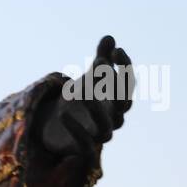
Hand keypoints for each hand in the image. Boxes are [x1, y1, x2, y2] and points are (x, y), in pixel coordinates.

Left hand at [35, 36, 133, 161]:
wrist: (58, 127)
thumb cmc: (80, 100)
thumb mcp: (89, 78)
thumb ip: (101, 59)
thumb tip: (110, 37)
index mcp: (118, 102)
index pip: (129, 85)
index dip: (125, 67)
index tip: (115, 50)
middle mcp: (114, 120)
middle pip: (123, 105)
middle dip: (113, 84)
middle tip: (99, 63)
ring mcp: (99, 136)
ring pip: (106, 126)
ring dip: (94, 106)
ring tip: (78, 89)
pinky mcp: (83, 149)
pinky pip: (84, 144)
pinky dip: (76, 130)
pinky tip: (62, 113)